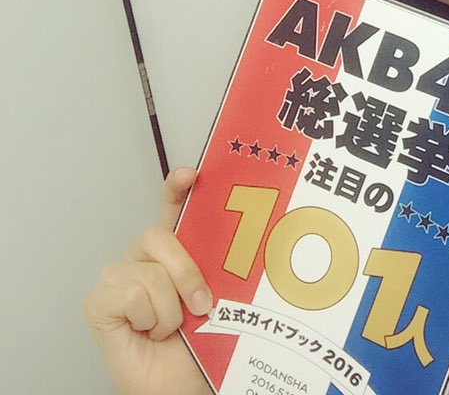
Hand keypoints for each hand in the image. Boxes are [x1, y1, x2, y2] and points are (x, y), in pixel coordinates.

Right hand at [84, 167, 212, 394]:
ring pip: (148, 272)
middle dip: (187, 272)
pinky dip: (148, 317)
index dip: (178, 186)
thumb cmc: (204, 345)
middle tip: (202, 306)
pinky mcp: (99, 303)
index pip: (174, 206)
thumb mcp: (224, 296)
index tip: (191, 174)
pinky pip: (128, 292)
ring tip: (173, 329)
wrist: (184, 385)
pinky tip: (148, 332)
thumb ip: (223, 265)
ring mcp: (119, 279)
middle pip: (159, 235)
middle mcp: (145, 259)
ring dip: (170, 309)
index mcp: (178, 251)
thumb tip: (250, 240)